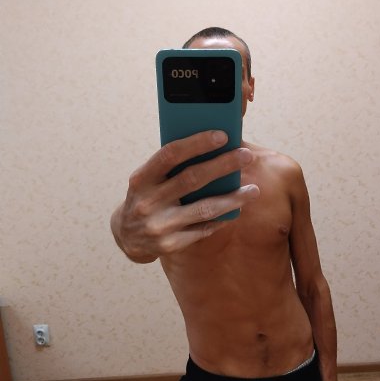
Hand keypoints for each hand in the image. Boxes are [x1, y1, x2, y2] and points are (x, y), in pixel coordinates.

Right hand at [110, 130, 259, 262]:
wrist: (126, 236)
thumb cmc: (146, 197)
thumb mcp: (149, 179)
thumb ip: (172, 166)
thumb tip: (213, 148)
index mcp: (141, 179)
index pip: (170, 155)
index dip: (197, 143)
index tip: (223, 135)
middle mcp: (148, 202)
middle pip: (192, 179)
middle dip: (223, 165)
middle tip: (247, 156)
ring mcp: (159, 225)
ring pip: (204, 209)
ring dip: (232, 198)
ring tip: (253, 190)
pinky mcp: (170, 245)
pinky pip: (204, 229)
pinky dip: (222, 218)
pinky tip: (236, 209)